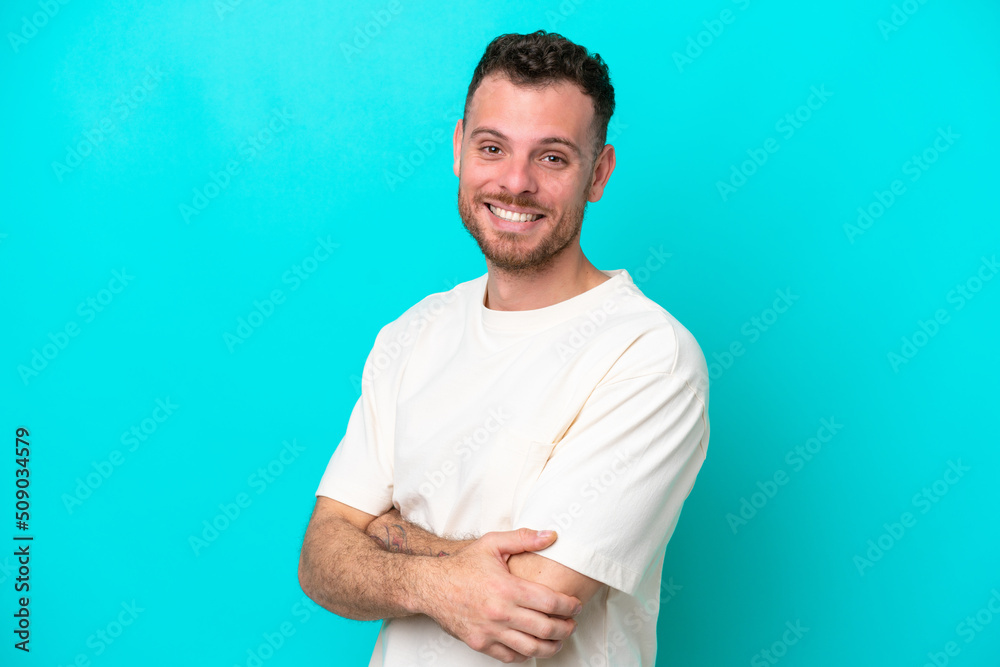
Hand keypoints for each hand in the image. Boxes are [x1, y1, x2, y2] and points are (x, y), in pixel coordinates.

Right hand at [420, 528, 581, 662]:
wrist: (430, 586)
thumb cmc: (462, 565)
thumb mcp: (491, 544)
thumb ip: (523, 538)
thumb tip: (551, 535)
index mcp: (507, 588)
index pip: (550, 602)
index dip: (569, 606)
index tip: (576, 605)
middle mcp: (500, 612)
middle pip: (545, 628)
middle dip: (566, 628)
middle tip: (572, 624)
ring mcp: (490, 631)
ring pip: (531, 648)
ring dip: (551, 646)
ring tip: (559, 639)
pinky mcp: (480, 643)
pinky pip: (510, 657)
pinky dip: (526, 655)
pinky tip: (533, 646)